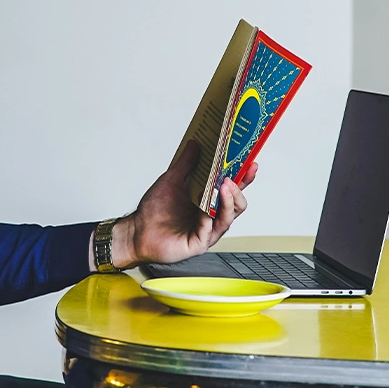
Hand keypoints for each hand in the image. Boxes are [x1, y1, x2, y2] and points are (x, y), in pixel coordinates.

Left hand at [109, 140, 257, 268]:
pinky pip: (211, 230)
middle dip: (238, 189)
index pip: (232, 188)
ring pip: (229, 217)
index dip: (244, 177)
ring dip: (228, 201)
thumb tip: (196, 144)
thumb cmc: (154, 210)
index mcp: (209, 201)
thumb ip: (185, 164)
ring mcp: (207, 230)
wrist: (137, 231)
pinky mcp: (199, 242)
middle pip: (238, 204)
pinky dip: (210, 218)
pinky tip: (207, 209)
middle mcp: (212, 216)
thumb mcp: (171, 180)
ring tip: (224, 187)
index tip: (251, 163)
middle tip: (231, 177)